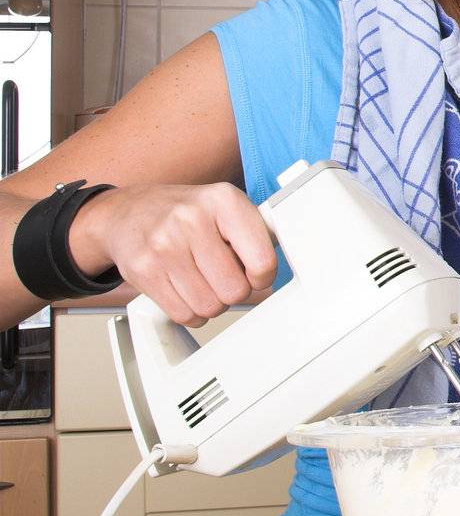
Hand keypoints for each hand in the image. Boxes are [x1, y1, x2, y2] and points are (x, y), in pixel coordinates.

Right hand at [71, 183, 276, 326]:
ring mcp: (164, 245)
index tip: (255, 273)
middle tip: (224, 276)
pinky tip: (185, 288)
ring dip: (212, 302)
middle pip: (235, 290)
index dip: (262, 276)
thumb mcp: (226, 208)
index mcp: (224, 200)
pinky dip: (191, 311)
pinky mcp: (143, 270)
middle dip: (234, 290)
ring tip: (203, 279)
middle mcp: (192, 219)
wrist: (128, 213)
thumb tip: (275, 273)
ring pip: (210, 306)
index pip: (262, 261)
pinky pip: (184, 314)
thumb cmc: (186, 213)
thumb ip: (255, 235)